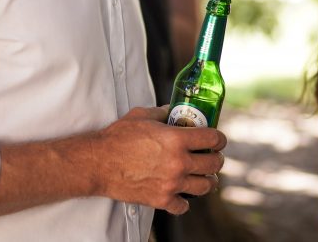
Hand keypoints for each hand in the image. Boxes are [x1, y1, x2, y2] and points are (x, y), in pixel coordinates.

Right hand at [92, 106, 226, 214]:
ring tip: (203, 176)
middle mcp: (178, 163)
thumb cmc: (117, 138)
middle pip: (214, 164)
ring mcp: (171, 184)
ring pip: (205, 186)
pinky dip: (184, 201)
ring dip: (207, 180)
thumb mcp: (142, 116)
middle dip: (216, 159)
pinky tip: (181, 194)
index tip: (218, 140)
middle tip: (212, 157)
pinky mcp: (161, 200)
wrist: (98, 163)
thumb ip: (162, 113)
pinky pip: (183, 206)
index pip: (213, 138)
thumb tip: (173, 111)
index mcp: (176, 139)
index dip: (219, 138)